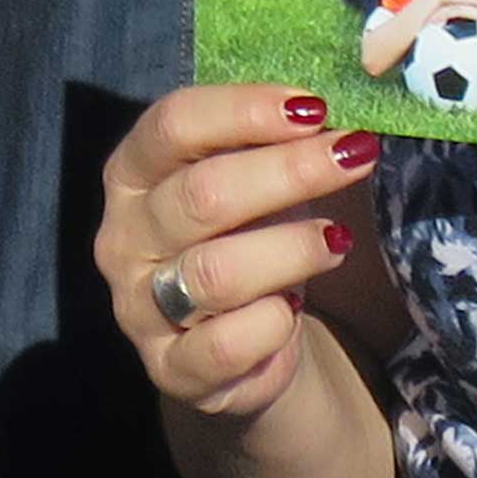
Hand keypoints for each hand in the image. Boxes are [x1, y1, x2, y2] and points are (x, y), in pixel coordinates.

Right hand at [95, 85, 375, 424]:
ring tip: (339, 239)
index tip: (314, 109)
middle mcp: (123, 237)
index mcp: (131, 174)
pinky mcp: (169, 368)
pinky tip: (294, 310)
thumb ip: (272, 147)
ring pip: (216, 272)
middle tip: (353, 156)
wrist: (238, 347)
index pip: (171, 125)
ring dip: (290, 250)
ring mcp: (138, 307)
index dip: (243, 110)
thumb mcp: (248, 184)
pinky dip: (272, 324)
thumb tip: (336, 120)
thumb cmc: (245, 240)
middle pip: (202, 195)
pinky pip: (225, 344)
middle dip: (289, 171)